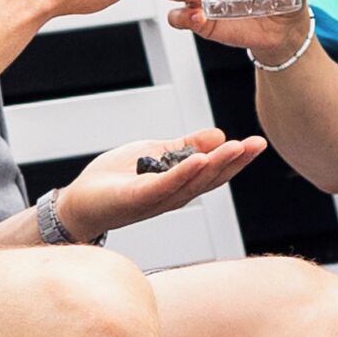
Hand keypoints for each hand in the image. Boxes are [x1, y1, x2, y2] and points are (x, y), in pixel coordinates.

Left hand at [51, 128, 260, 239]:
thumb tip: (218, 135)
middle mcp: (173, 196)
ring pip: (192, 183)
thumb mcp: (155, 154)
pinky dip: (182, 173)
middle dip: (235, 162)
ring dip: (215, 165)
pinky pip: (163, 186)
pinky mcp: (136, 199)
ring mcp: (156, 200)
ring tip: (235, 146)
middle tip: (256, 144)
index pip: (214, 172)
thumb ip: (184, 146)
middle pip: (210, 179)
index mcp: (180, 185)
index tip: (257, 142)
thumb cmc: (114, 180)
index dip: (237, 159)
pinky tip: (198, 159)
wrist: (79, 201)